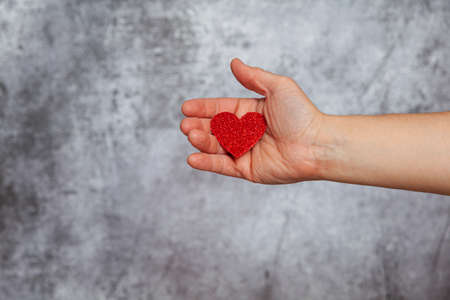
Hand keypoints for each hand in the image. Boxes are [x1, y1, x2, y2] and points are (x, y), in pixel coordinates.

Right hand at [180, 58, 324, 183]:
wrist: (316, 144)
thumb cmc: (301, 114)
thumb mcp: (278, 87)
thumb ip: (253, 77)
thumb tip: (234, 63)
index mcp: (250, 112)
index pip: (221, 109)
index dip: (203, 108)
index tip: (186, 107)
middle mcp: (245, 132)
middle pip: (214, 129)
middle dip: (198, 126)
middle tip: (185, 125)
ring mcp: (245, 152)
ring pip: (216, 147)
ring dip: (201, 142)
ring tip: (191, 135)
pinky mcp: (247, 170)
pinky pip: (223, 166)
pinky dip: (207, 163)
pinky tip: (192, 158)